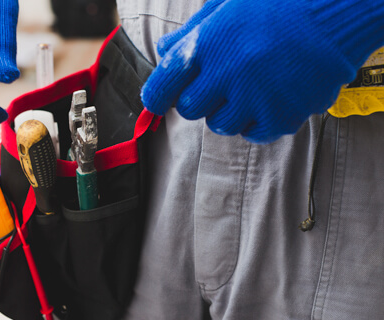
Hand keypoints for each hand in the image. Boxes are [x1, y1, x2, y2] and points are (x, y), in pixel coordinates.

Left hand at [141, 0, 380, 142]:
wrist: (335, 11)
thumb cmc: (277, 4)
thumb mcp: (226, 7)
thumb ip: (192, 32)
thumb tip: (165, 52)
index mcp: (208, 46)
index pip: (162, 87)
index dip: (158, 97)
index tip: (161, 100)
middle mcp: (227, 75)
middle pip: (190, 110)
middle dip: (199, 99)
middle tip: (221, 83)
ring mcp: (255, 99)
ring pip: (221, 125)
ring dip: (229, 110)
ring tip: (252, 85)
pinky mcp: (281, 117)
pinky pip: (253, 134)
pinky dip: (257, 120)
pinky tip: (270, 96)